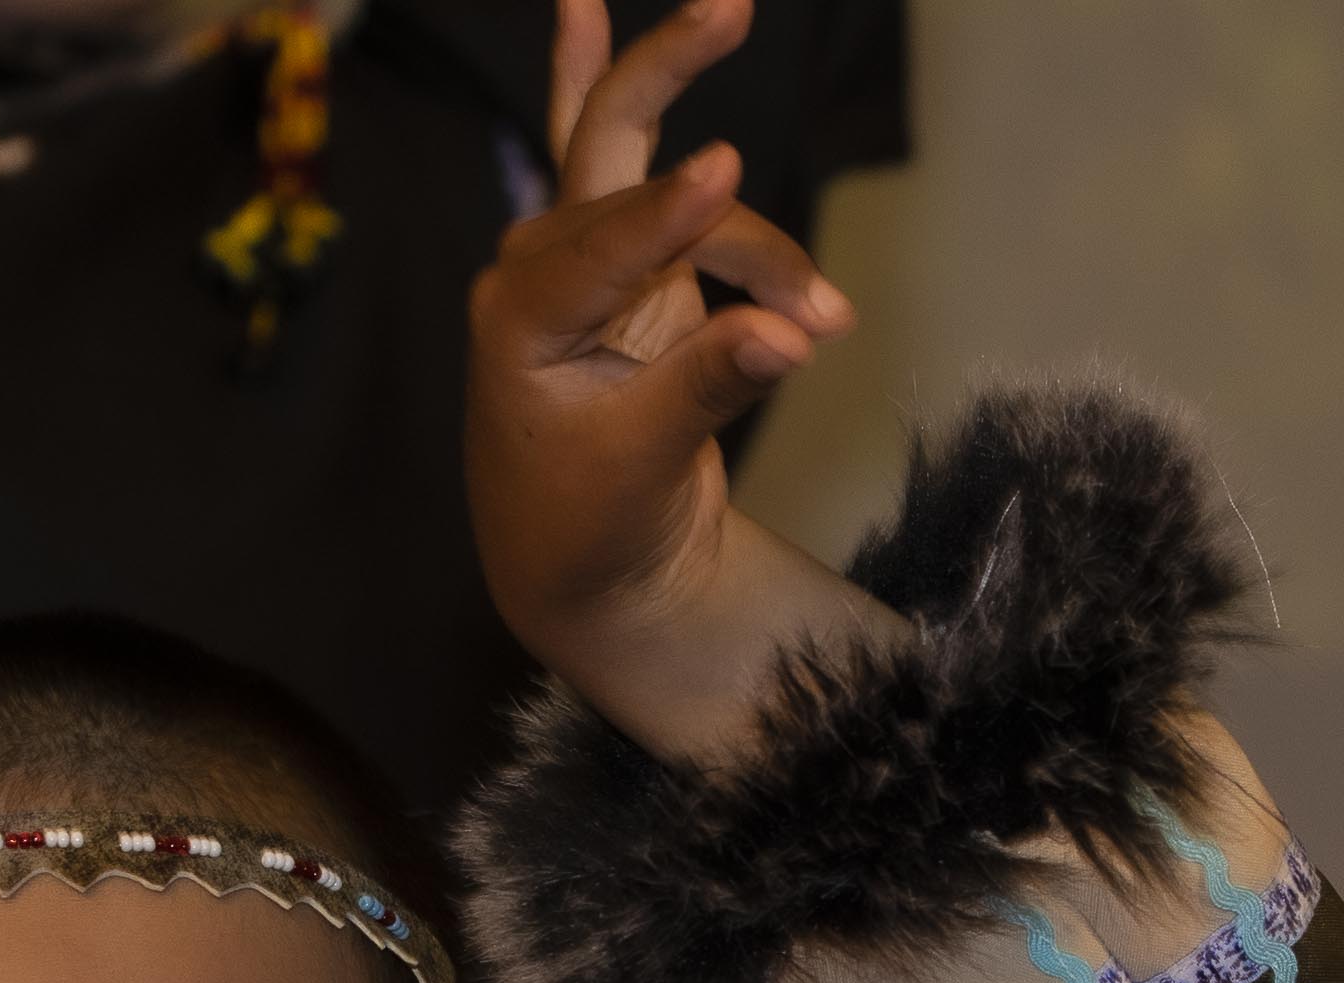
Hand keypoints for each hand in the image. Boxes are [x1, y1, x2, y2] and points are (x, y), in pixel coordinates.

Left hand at [466, 0, 893, 762]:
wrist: (580, 565)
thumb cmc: (591, 525)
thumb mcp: (645, 469)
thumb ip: (710, 390)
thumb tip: (791, 335)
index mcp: (518, 324)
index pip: (599, 249)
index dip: (668, 218)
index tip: (725, 172)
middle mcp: (537, 272)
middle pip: (604, 148)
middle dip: (666, 73)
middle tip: (731, 5)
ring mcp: (582, 259)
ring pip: (675, 193)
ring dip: (762, 248)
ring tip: (826, 323)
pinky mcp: (626, 261)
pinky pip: (618, 159)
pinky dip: (602, 78)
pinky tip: (576, 5)